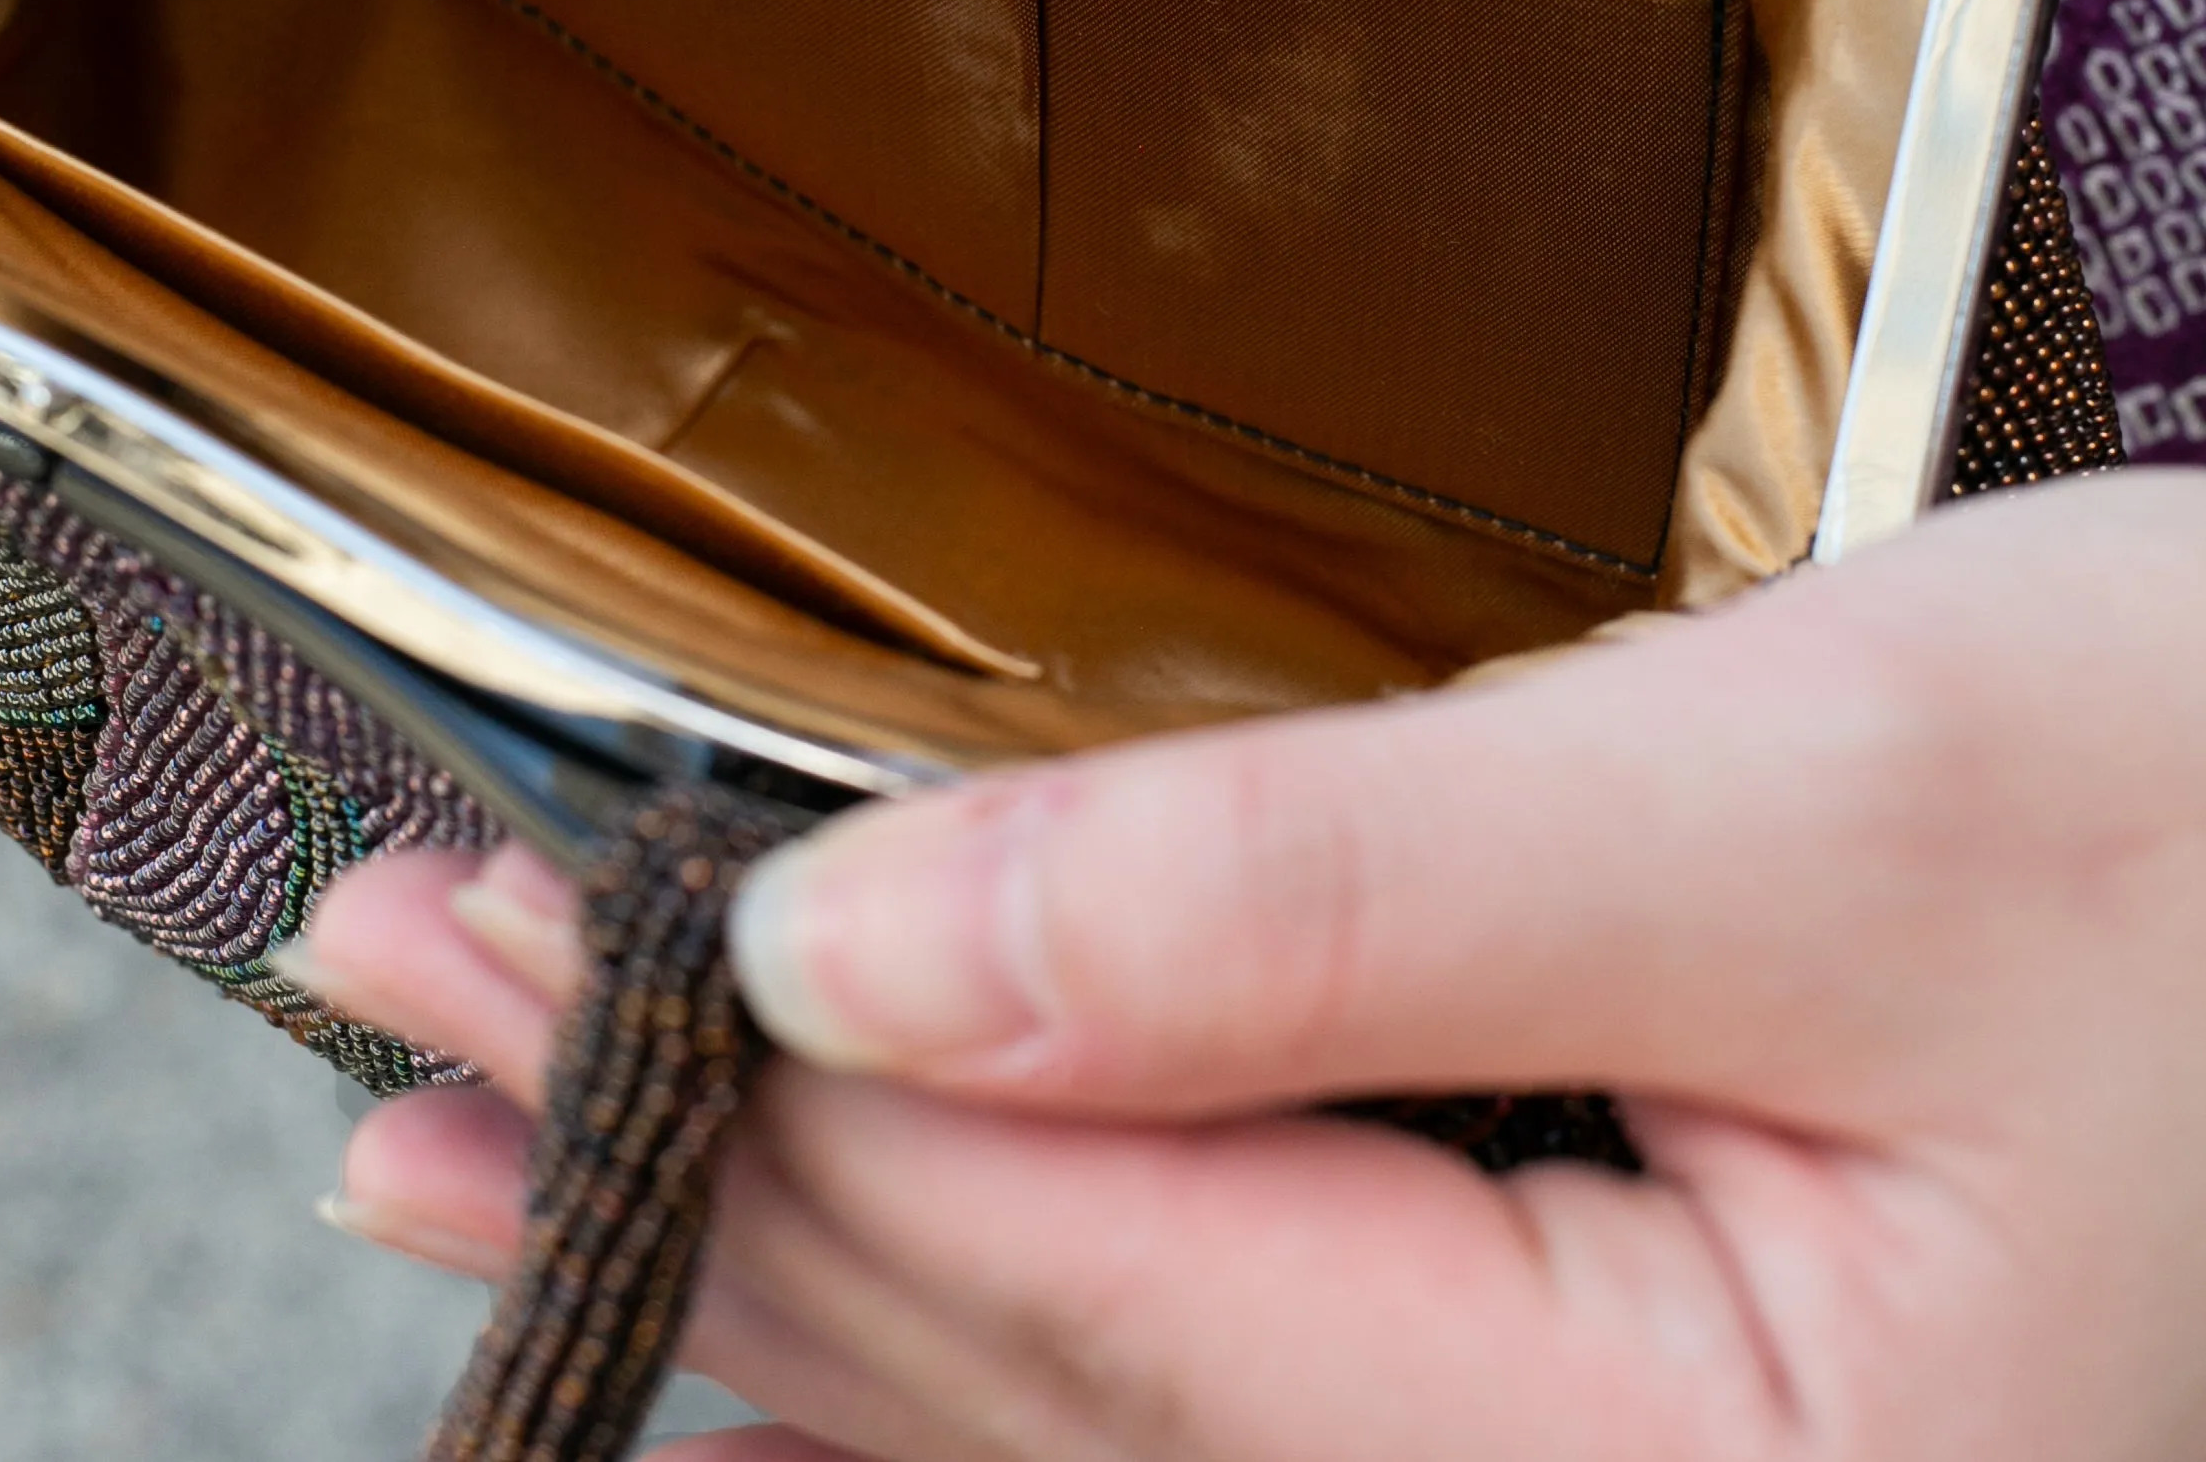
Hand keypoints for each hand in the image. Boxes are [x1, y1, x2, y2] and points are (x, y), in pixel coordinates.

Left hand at [292, 470, 2205, 1461]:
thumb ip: (1329, 897)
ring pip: (1098, 1422)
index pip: (1082, 1301)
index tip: (476, 929)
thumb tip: (868, 955)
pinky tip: (810, 1276)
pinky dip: (980, 1305)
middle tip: (397, 1006)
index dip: (741, 1114)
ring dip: (776, 1265)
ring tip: (482, 1163)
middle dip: (685, 1189)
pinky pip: (1224, 1400)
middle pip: (1048, 1387)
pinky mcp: (1620, 1412)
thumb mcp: (1808, 804)